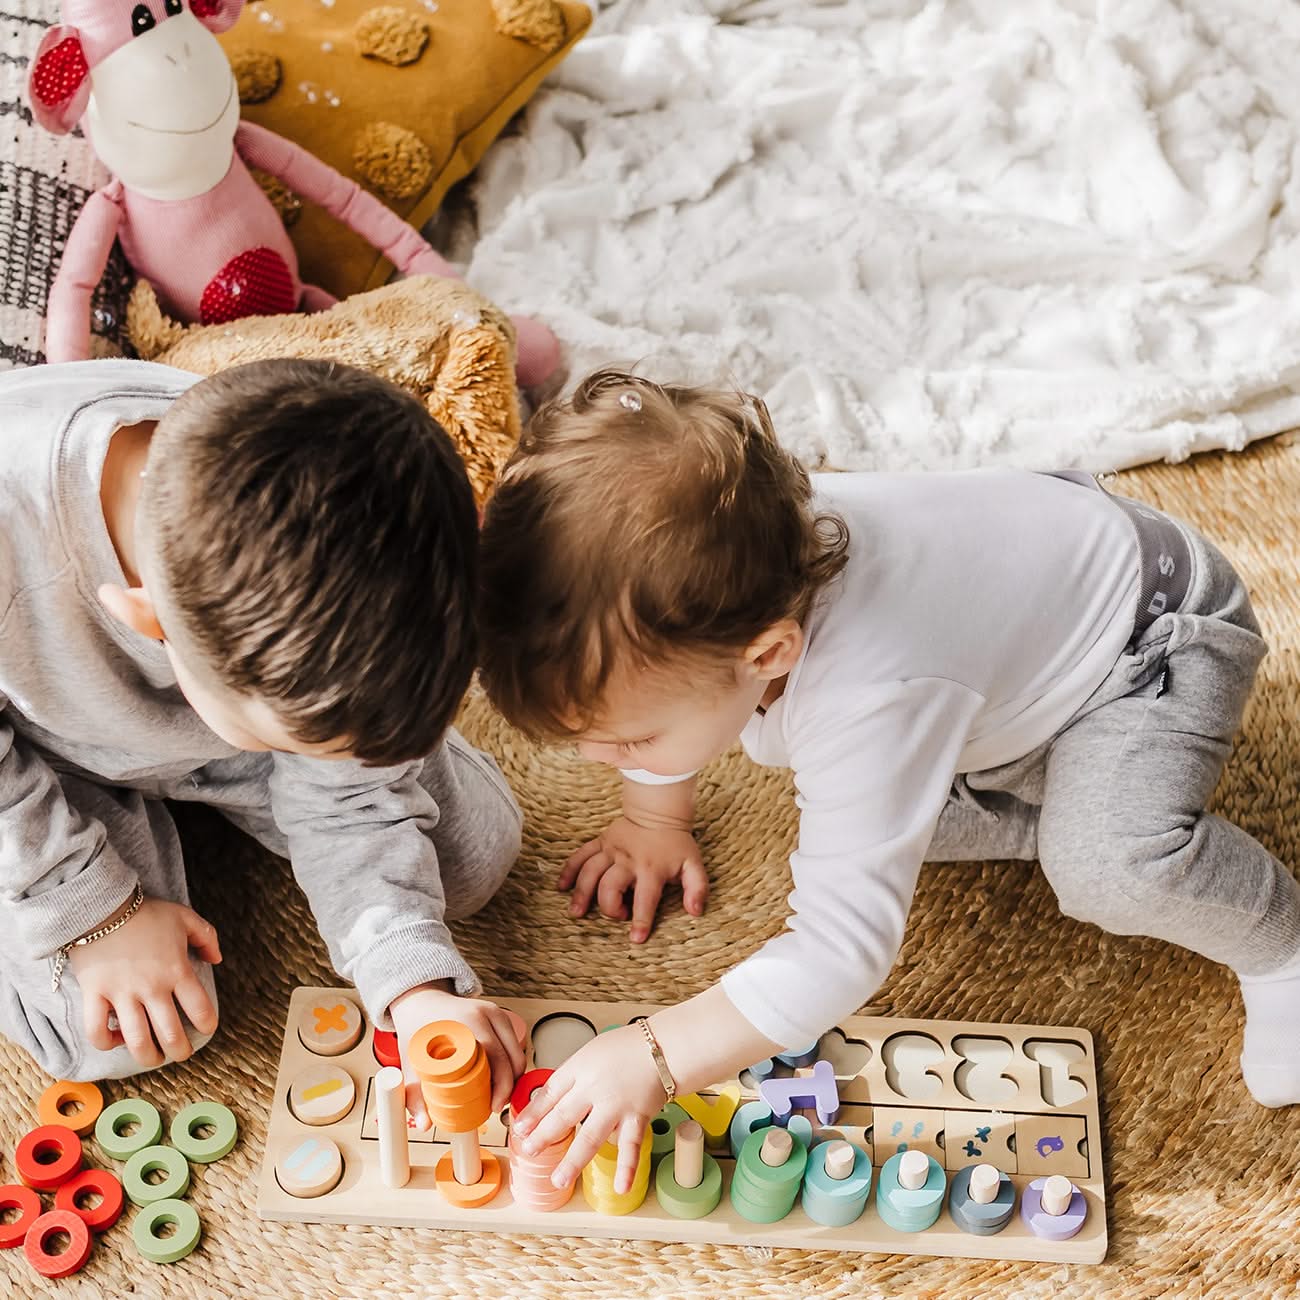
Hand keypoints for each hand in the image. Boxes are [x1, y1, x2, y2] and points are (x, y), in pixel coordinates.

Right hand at [69, 897, 220, 1068]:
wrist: (102, 906)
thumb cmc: (147, 913)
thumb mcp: (186, 917)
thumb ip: (207, 937)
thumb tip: (217, 959)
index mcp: (177, 971)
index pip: (200, 1009)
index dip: (207, 1025)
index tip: (206, 1029)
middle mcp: (152, 988)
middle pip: (170, 1034)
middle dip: (179, 1051)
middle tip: (180, 1054)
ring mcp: (122, 994)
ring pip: (136, 1041)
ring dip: (148, 1056)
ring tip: (153, 1057)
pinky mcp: (94, 995)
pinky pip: (96, 1031)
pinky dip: (106, 1042)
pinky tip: (116, 1039)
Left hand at [389, 983, 525, 1130]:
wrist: (421, 1001)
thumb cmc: (417, 1026)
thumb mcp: (412, 1059)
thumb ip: (415, 1093)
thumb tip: (424, 1124)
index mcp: (467, 1021)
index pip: (495, 1055)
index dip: (500, 1084)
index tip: (493, 1105)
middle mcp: (486, 1014)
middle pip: (512, 1055)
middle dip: (509, 1085)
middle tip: (496, 1105)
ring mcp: (496, 1013)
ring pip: (517, 1051)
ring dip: (513, 1076)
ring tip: (498, 1095)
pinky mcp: (499, 1017)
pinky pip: (514, 1044)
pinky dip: (512, 1064)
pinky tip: (501, 1079)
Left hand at [513, 1025, 668, 1192]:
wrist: (664, 1046)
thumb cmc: (628, 1047)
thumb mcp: (592, 1052)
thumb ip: (574, 1076)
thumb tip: (551, 1099)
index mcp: (581, 1067)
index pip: (550, 1092)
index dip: (533, 1112)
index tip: (519, 1129)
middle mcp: (595, 1087)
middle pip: (563, 1115)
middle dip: (543, 1136)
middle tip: (528, 1152)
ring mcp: (616, 1105)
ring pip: (590, 1136)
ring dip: (573, 1161)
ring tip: (558, 1179)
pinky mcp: (638, 1117)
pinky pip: (631, 1146)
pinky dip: (627, 1167)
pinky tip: (621, 1187)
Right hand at [559, 817, 707, 942]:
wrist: (658, 812)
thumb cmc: (677, 844)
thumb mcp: (694, 865)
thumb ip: (697, 888)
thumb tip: (695, 912)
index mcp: (651, 868)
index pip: (645, 899)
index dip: (641, 920)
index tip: (636, 939)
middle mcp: (627, 860)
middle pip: (610, 887)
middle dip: (610, 907)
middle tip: (618, 915)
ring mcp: (611, 850)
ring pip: (590, 872)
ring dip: (582, 894)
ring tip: (577, 913)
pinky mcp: (600, 842)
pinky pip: (580, 855)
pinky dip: (569, 870)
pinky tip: (562, 886)